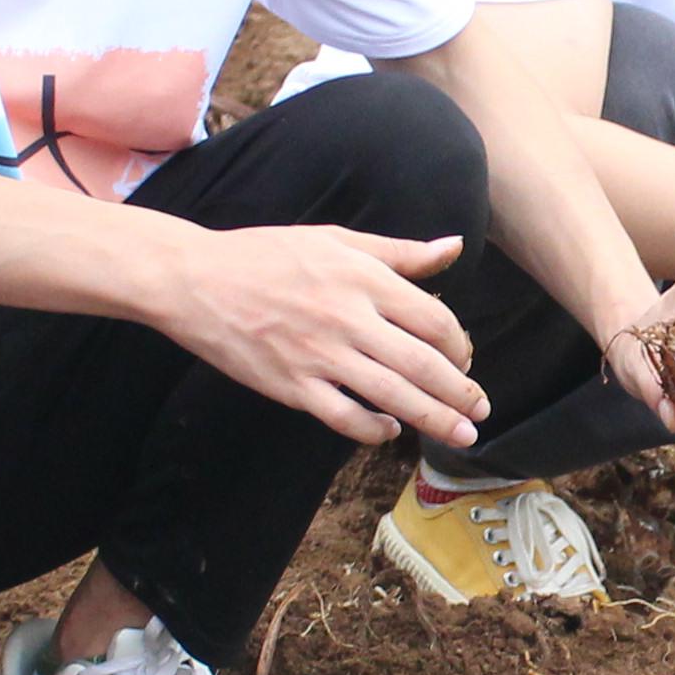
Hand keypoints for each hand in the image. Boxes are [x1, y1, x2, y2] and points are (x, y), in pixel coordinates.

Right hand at [180, 223, 482, 444]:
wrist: (194, 279)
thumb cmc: (265, 254)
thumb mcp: (334, 239)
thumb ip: (398, 252)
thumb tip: (454, 247)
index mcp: (363, 279)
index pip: (434, 321)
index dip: (459, 347)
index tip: (464, 361)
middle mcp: (348, 319)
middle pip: (424, 365)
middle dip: (461, 394)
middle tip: (480, 412)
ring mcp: (319, 356)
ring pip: (393, 397)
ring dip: (434, 420)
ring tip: (461, 435)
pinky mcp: (291, 386)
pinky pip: (344, 417)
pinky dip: (373, 429)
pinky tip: (389, 431)